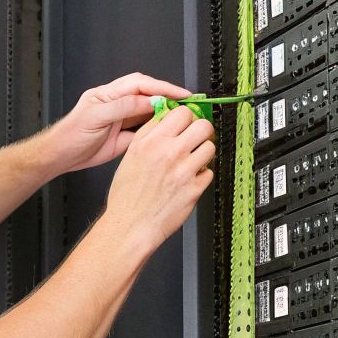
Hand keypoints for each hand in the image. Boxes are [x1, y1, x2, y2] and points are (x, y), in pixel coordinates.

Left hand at [42, 72, 194, 173]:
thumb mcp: (96, 116)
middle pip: (148, 95)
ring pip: (149, 112)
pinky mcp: (124, 138)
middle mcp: (117, 104)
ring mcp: (121, 121)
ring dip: (165, 113)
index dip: (162, 87)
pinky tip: (167, 133)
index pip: (141, 84)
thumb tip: (147, 101)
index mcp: (109, 94)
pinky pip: (145, 131)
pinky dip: (157, 131)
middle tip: (188, 103)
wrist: (61, 157)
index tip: (180, 94)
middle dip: (169, 97)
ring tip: (183, 116)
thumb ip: (122, 107)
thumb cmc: (71, 135)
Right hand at [99, 105, 215, 253]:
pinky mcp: (194, 189)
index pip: (181, 112)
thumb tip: (165, 116)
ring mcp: (183, 171)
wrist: (130, 225)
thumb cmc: (127, 195)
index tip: (186, 124)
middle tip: (197, 138)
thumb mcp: (131, 155)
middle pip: (203, 125)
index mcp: (151, 142)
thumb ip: (149, 133)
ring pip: (210, 147)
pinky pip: (209, 172)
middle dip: (202, 131)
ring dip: (204, 152)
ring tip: (194, 160)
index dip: (186, 117)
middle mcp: (168, 153)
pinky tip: (190, 179)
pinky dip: (202, 175)